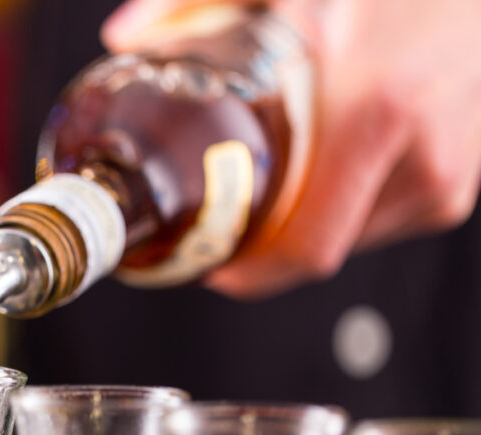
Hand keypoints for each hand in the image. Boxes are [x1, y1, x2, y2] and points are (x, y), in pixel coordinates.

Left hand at [103, 0, 480, 297]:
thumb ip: (195, 5)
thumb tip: (124, 38)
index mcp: (378, 114)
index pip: (303, 248)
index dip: (245, 271)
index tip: (206, 261)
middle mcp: (422, 157)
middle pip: (315, 254)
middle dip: (259, 249)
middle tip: (218, 225)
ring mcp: (445, 176)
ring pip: (343, 243)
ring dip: (297, 226)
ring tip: (273, 181)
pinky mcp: (455, 185)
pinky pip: (373, 224)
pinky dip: (335, 208)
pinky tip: (319, 168)